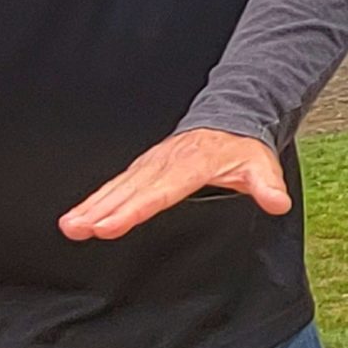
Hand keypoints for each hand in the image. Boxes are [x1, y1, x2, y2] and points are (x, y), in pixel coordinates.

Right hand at [58, 129, 290, 240]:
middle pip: (131, 190)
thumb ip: (267, 185)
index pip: (160, 192)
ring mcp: (152, 164)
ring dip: (93, 205)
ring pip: (119, 187)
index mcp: (193, 165)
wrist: (232, 118)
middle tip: (78, 229)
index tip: (110, 225)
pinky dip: (96, 199)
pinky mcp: (145, 168)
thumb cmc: (243, 149)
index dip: (134, 210)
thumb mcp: (262, 165)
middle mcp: (166, 163)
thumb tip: (277, 202)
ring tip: (70, 227)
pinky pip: (117, 184)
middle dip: (102, 210)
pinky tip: (78, 216)